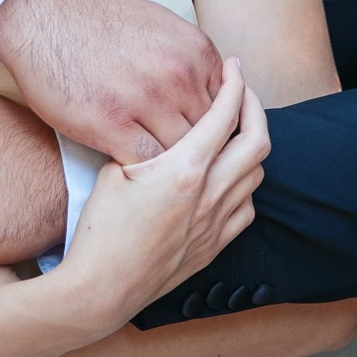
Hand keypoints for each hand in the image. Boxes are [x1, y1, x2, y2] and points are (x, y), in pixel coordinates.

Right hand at [0, 0, 223, 162]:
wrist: (46, 17)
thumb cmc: (102, 23)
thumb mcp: (164, 25)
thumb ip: (195, 60)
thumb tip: (220, 84)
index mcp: (196, 51)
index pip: (228, 107)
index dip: (218, 130)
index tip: (206, 142)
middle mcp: (178, 75)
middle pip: (211, 134)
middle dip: (200, 152)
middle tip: (188, 165)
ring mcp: (145, 100)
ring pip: (182, 152)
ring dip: (173, 166)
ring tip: (165, 175)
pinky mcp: (110, 123)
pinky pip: (146, 161)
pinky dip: (145, 171)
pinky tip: (137, 169)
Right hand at [53, 59, 266, 327]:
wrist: (101, 289)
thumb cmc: (99, 230)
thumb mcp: (111, 172)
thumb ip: (143, 145)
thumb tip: (159, 126)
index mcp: (184, 170)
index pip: (224, 115)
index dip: (234, 84)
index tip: (234, 67)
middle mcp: (209, 195)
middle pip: (257, 141)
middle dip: (254, 109)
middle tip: (241, 93)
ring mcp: (215, 224)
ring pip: (256, 175)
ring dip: (250, 148)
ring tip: (233, 133)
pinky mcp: (214, 247)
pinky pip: (246, 209)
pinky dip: (244, 186)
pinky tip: (226, 180)